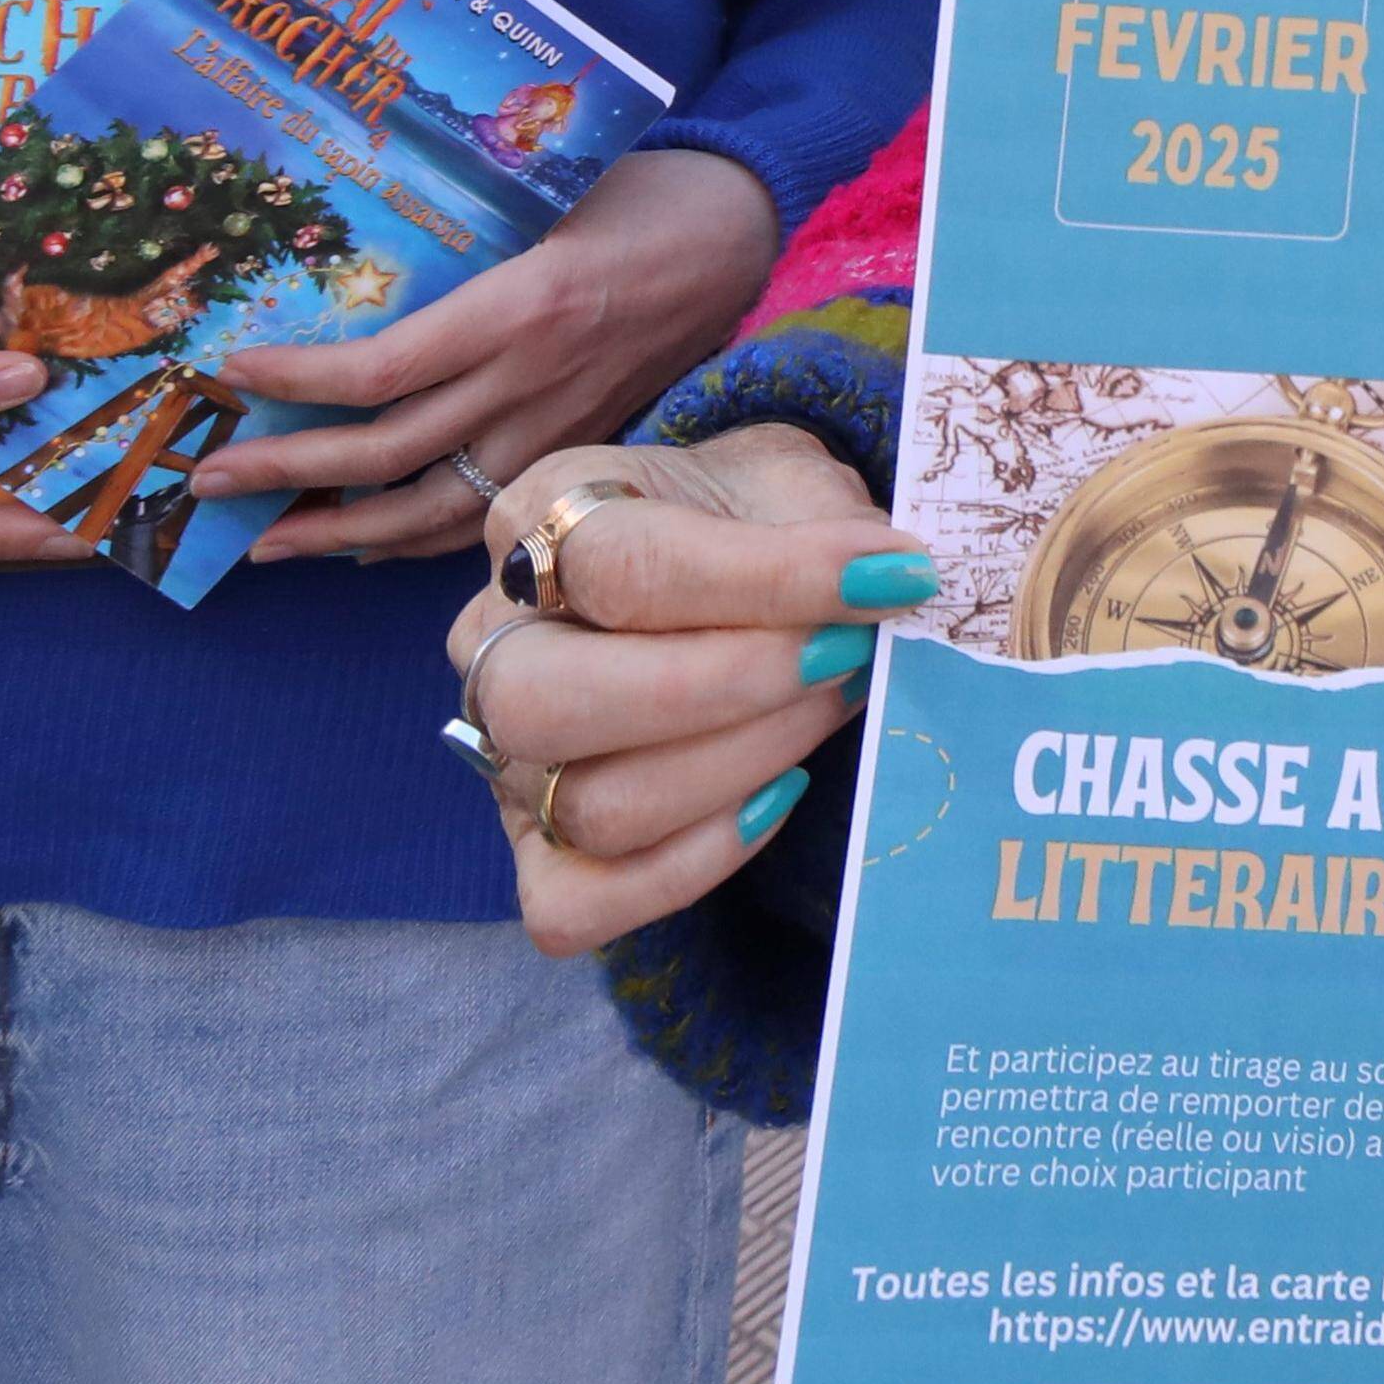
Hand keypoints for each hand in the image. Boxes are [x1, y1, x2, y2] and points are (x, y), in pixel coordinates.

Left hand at [195, 148, 781, 560]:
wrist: (742, 233)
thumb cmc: (639, 192)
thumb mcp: (546, 194)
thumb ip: (458, 240)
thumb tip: (344, 262)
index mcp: (523, 307)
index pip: (387, 371)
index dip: (300, 383)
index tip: (229, 374)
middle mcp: (537, 381)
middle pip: (394, 457)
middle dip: (289, 476)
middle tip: (206, 482)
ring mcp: (561, 425)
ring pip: (437, 512)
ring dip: (341, 534)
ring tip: (263, 542)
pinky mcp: (580, 446)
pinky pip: (487, 515)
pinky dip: (416, 540)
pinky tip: (361, 544)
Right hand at [440, 424, 938, 954]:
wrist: (733, 563)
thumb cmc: (752, 518)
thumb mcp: (789, 479)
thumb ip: (826, 522)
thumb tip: (889, 577)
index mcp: (542, 515)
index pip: (619, 567)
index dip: (766, 580)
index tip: (886, 577)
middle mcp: (494, 640)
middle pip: (551, 703)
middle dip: (728, 689)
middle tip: (846, 653)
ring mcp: (503, 755)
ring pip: (587, 807)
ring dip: (739, 767)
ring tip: (830, 706)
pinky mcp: (535, 850)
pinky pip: (576, 903)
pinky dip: (688, 868)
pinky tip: (777, 800)